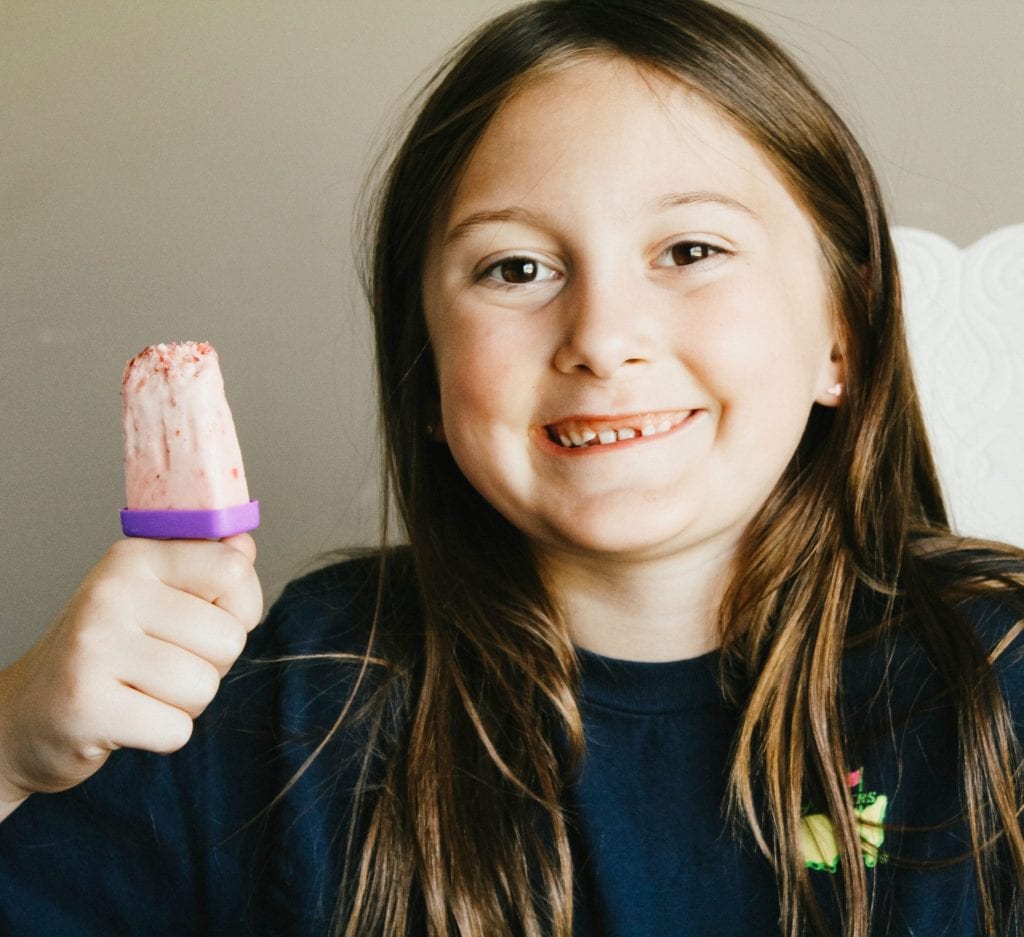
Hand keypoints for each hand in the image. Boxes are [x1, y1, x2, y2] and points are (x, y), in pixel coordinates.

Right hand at [0, 534, 262, 819]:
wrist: (25, 714)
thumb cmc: (108, 652)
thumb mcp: (153, 595)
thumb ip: (204, 567)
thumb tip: (243, 544)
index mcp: (135, 557)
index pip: (232, 569)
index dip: (242, 607)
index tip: (209, 620)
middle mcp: (112, 593)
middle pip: (228, 637)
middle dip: (211, 664)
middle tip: (163, 665)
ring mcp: (94, 647)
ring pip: (204, 685)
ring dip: (186, 703)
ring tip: (144, 691)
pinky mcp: (86, 706)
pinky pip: (176, 729)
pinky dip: (164, 735)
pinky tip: (129, 719)